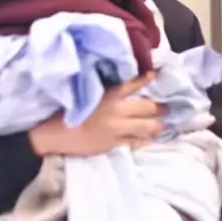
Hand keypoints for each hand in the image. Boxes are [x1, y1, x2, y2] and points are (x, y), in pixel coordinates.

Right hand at [29, 74, 164, 156]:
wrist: (54, 135)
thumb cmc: (65, 112)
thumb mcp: (85, 95)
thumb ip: (105, 92)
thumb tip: (121, 89)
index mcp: (108, 95)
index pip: (133, 84)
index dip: (146, 80)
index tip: (155, 76)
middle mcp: (116, 111)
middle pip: (147, 107)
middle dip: (159, 107)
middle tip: (167, 107)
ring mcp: (116, 129)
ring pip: (146, 127)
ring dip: (157, 125)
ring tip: (163, 124)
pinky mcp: (113, 144)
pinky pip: (135, 142)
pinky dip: (144, 139)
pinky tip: (150, 139)